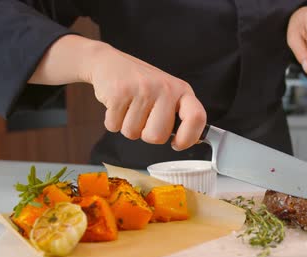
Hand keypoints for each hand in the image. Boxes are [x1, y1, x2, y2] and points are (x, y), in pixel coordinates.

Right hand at [85, 43, 206, 150]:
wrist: (110, 63)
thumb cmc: (141, 84)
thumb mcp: (167, 93)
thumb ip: (179, 115)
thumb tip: (193, 140)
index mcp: (181, 90)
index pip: (196, 118)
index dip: (188, 138)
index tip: (177, 143)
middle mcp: (165, 88)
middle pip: (158, 136)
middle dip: (146, 134)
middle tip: (143, 118)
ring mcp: (142, 89)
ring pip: (133, 133)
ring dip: (127, 126)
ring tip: (128, 107)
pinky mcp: (119, 92)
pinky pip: (114, 126)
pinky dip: (112, 121)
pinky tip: (117, 105)